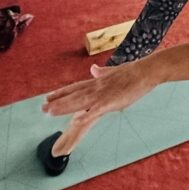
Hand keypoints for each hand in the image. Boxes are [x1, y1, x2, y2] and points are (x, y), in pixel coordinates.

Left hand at [42, 60, 159, 153]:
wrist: (146, 71)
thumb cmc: (134, 71)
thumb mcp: (115, 71)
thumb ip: (103, 72)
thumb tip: (93, 69)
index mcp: (98, 82)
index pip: (75, 87)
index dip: (61, 92)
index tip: (48, 97)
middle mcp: (96, 88)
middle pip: (73, 96)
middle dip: (57, 102)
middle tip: (42, 109)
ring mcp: (102, 95)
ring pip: (79, 102)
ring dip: (64, 107)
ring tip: (49, 112)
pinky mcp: (111, 102)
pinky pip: (96, 110)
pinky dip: (86, 115)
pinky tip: (76, 120)